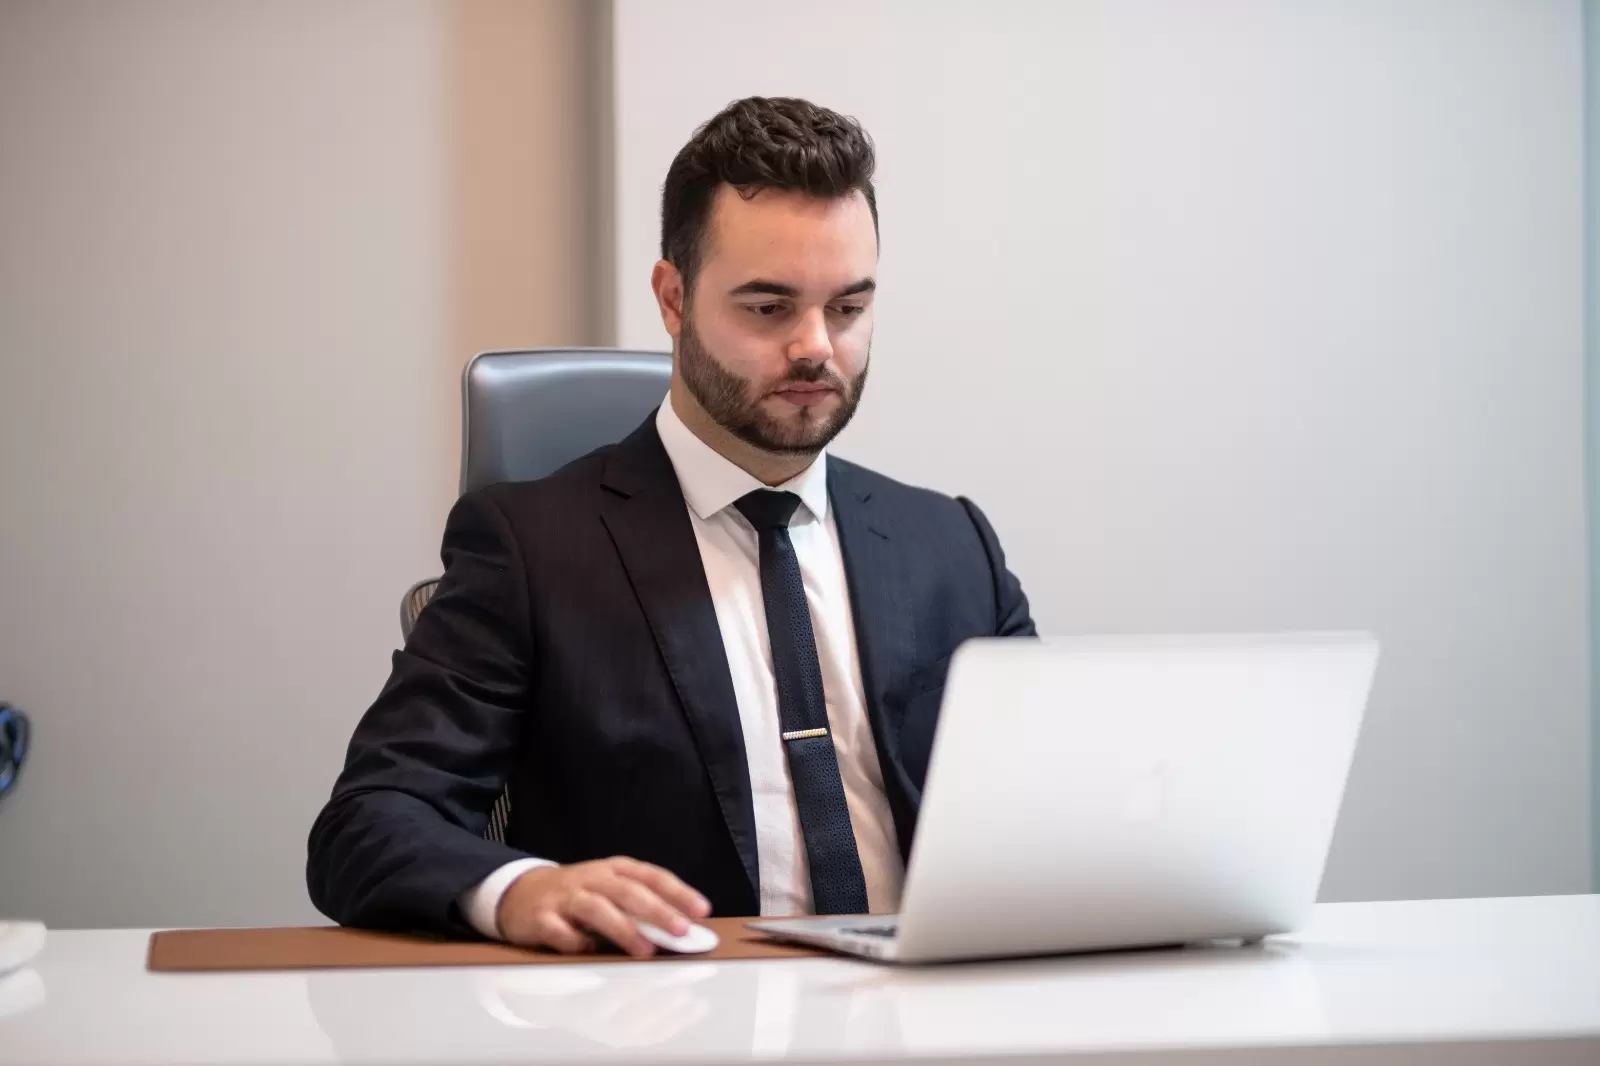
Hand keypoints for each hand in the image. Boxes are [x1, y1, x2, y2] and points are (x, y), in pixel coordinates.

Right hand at [496, 857, 711, 957]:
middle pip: (628, 891)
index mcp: (614, 869)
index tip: (701, 910)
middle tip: (680, 930)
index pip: (651, 876)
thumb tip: (682, 929)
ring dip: (624, 929)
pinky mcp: (541, 917)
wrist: (520, 892)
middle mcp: (592, 878)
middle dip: (657, 911)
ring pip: (597, 908)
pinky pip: (561, 931)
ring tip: (645, 949)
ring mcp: (565, 896)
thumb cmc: (577, 894)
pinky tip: (591, 952)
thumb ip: (641, 907)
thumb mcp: (610, 890)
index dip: (678, 892)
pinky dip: (577, 943)